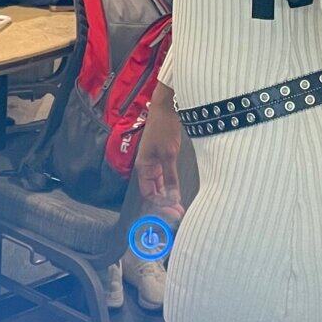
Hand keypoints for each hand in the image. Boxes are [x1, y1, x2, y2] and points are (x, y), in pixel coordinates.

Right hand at [135, 94, 183, 218]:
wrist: (167, 107)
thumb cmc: (164, 128)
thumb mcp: (169, 154)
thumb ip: (170, 177)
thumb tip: (172, 198)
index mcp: (143, 167)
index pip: (148, 193)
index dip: (159, 205)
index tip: (173, 212)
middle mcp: (146, 167)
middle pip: (153, 192)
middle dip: (164, 204)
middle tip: (178, 214)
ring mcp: (154, 163)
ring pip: (159, 186)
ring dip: (167, 197)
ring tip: (179, 207)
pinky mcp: (162, 158)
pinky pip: (164, 177)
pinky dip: (170, 186)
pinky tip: (177, 193)